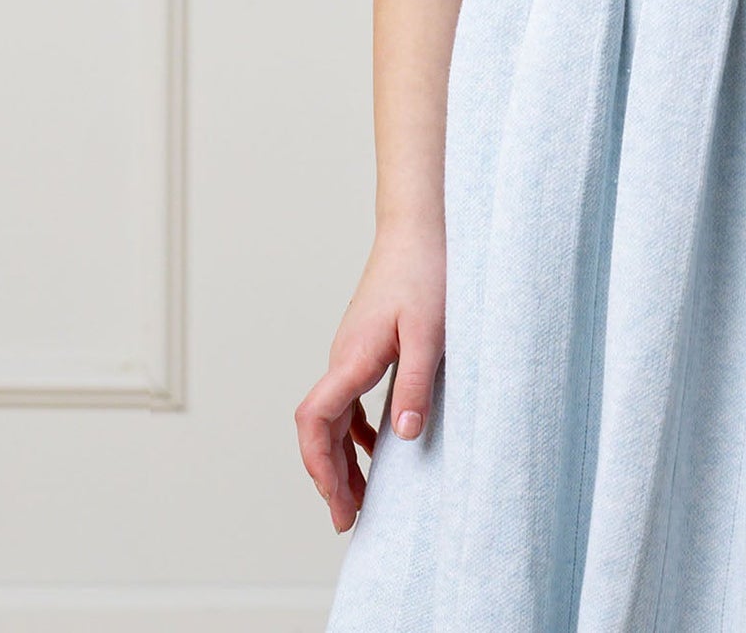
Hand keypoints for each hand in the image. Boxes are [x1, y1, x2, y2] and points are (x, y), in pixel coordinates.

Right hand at [295, 222, 446, 533]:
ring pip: (331, 415)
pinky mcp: (365, 343)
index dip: (321, 467)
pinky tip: (376, 444)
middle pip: (318, 428)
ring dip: (340, 457)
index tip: (339, 502)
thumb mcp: (430, 330)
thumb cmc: (426, 271)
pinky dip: (355, 429)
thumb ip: (415, 382)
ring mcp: (351, 349)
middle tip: (349, 519)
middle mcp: (343, 356)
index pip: (315, 421)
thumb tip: (403, 436)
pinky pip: (348, 397)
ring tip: (359, 495)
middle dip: (329, 477)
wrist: (419, 226)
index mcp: (352, 357)